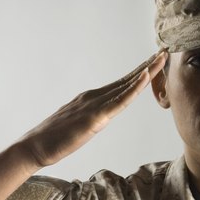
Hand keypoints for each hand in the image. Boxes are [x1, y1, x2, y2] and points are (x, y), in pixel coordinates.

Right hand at [18, 50, 167, 167]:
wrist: (34, 147)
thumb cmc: (53, 140)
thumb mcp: (78, 127)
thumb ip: (91, 119)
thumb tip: (100, 119)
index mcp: (91, 99)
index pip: (120, 84)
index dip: (138, 73)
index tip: (153, 63)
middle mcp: (94, 96)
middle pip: (127, 80)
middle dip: (147, 66)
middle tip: (165, 52)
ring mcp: (94, 105)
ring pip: (126, 86)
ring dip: (146, 71)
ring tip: (161, 58)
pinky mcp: (95, 117)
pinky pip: (119, 101)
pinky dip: (134, 88)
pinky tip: (145, 77)